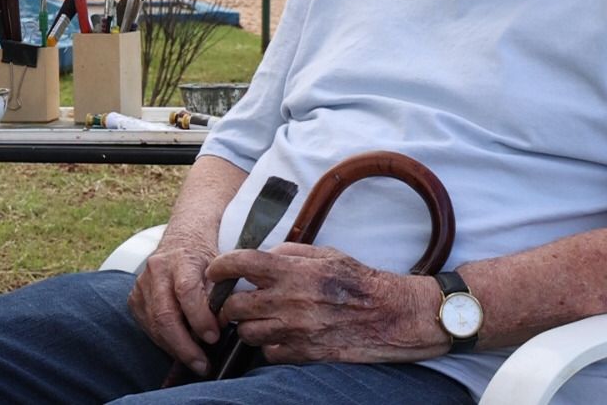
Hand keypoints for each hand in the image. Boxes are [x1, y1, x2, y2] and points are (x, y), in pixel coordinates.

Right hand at [127, 230, 221, 375]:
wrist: (181, 241)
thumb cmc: (203, 258)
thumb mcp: (218, 269)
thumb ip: (218, 295)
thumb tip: (221, 326)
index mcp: (182, 259)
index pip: (186, 291)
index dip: (199, 318)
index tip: (213, 337)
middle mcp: (157, 270)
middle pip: (165, 314)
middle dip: (185, 346)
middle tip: (202, 364)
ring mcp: (142, 284)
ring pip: (154, 325)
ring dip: (175, 348)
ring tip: (195, 361)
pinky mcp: (134, 298)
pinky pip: (147, 327)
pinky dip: (164, 342)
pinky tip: (179, 347)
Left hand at [207, 243, 445, 363]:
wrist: (392, 315)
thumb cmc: (359, 280)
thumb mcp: (325, 254)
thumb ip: (289, 252)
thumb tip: (262, 256)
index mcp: (292, 270)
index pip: (239, 264)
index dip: (219, 267)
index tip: (214, 272)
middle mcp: (289, 300)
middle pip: (234, 306)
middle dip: (228, 304)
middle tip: (234, 302)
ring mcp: (295, 330)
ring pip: (246, 333)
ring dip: (247, 327)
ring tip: (259, 320)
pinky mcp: (304, 353)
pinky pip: (268, 354)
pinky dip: (269, 347)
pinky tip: (280, 337)